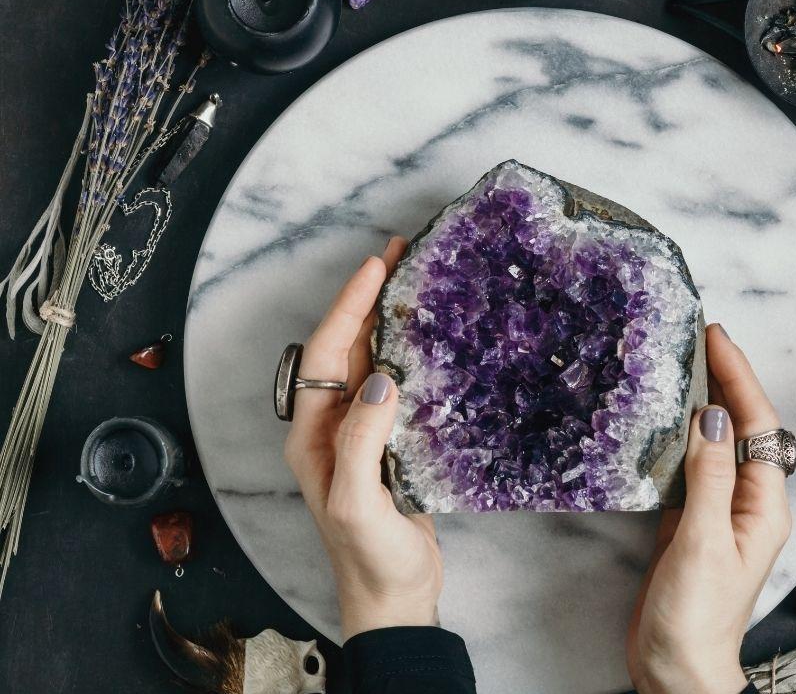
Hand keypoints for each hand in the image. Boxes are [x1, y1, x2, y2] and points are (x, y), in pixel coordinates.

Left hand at [285, 237, 442, 639]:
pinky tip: (428, 338)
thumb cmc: (368, 555)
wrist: (393, 594)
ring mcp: (361, 431)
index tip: (375, 266)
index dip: (349, 306)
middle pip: (344, 346)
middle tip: (397, 255)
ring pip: (369, 360)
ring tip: (411, 280)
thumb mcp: (357, 499)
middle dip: (366, 298)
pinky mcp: (390, 442)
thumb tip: (381, 378)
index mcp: (313, 431)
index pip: (325, 352)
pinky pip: (394, 384)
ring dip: (386, 319)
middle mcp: (331, 424)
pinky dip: (407, 352)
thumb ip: (362, 439)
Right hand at [627, 324, 790, 693]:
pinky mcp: (694, 519)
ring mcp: (721, 509)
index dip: (739, 377)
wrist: (677, 667)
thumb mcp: (705, 541)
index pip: (758, 425)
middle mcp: (748, 501)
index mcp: (764, 505)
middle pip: (744, 426)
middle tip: (702, 337)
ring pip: (718, 440)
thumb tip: (713, 417)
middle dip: (728, 379)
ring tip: (687, 363)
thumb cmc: (697, 616)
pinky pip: (694, 463)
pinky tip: (668, 418)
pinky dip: (683, 433)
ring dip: (707, 401)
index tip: (717, 339)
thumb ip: (711, 477)